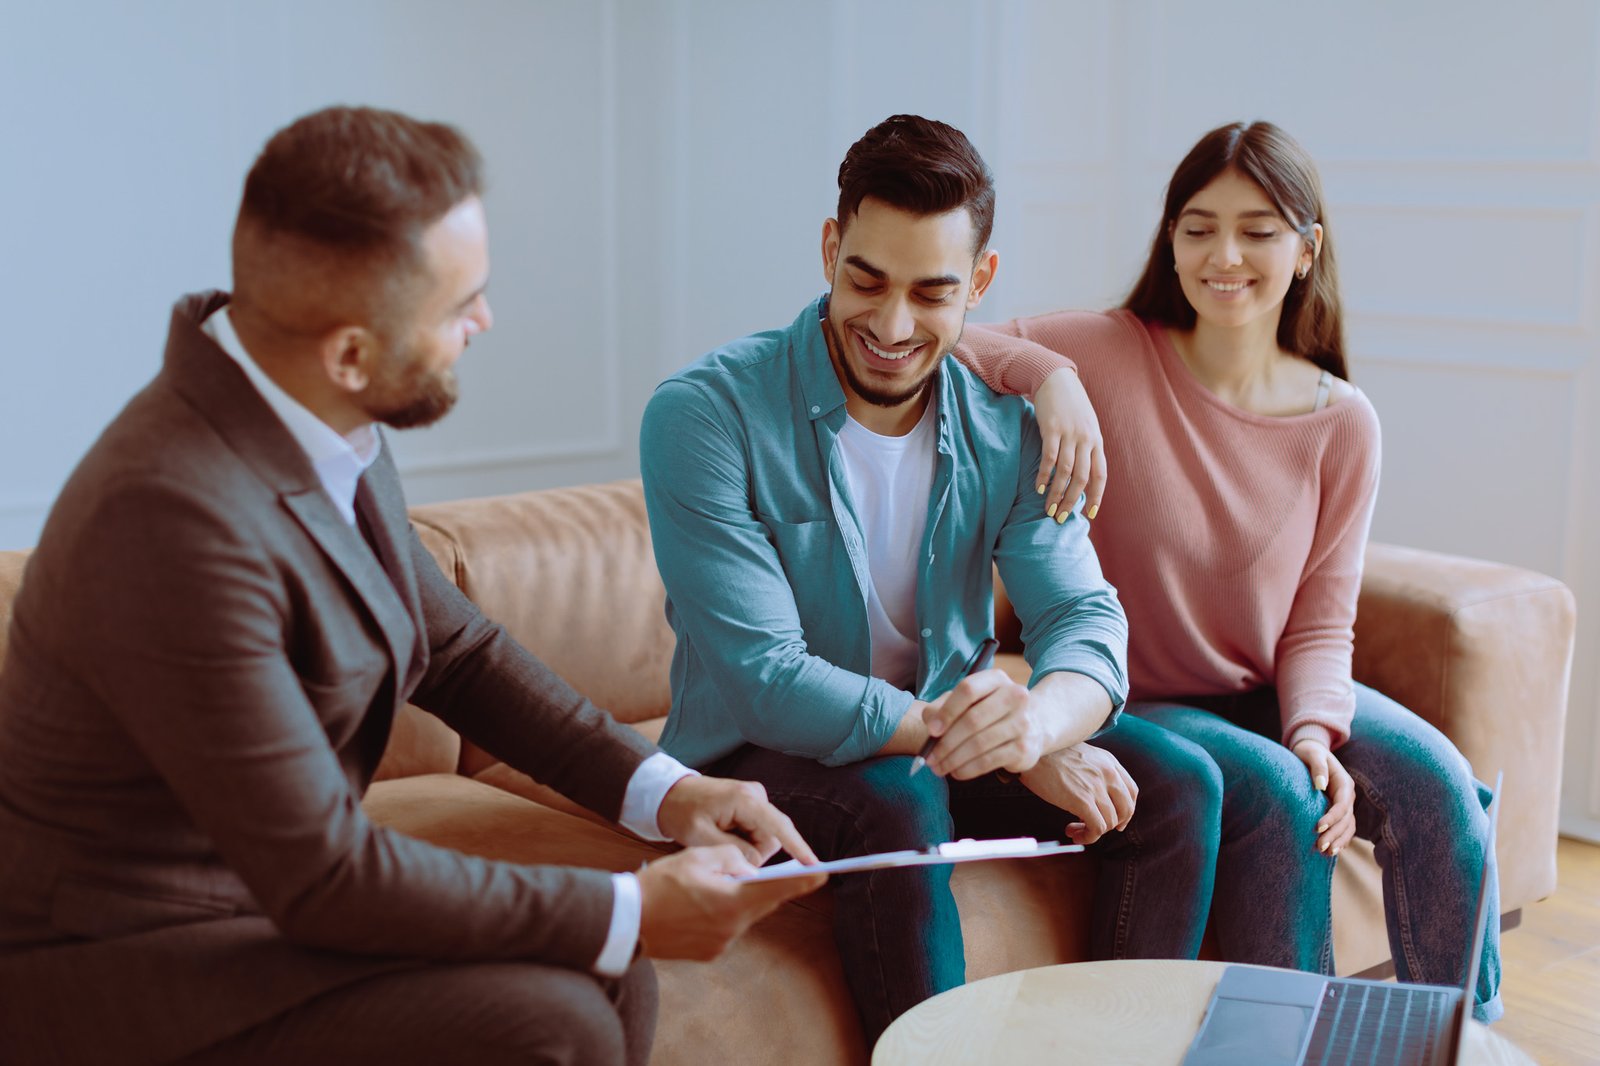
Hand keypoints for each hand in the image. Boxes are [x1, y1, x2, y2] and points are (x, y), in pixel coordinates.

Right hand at [637, 844, 826, 960]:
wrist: (627, 922)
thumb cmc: (659, 885)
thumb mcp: (696, 857)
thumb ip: (730, 857)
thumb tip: (749, 866)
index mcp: (731, 902)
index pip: (776, 890)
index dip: (802, 882)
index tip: (823, 873)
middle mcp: (731, 928)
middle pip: (761, 903)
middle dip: (764, 886)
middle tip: (766, 870)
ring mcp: (721, 944)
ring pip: (743, 915)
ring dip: (738, 899)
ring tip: (714, 884)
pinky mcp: (709, 953)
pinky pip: (727, 928)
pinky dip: (723, 913)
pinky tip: (701, 903)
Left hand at [656, 775, 818, 865]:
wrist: (670, 793)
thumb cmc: (683, 812)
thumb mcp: (702, 837)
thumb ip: (733, 853)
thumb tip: (757, 866)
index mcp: (745, 800)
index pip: (779, 827)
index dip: (798, 847)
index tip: (814, 865)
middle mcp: (756, 795)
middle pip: (771, 838)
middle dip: (752, 852)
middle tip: (722, 849)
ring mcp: (756, 798)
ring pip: (765, 838)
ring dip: (746, 847)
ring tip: (719, 837)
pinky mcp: (753, 805)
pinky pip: (758, 832)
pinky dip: (744, 839)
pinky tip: (724, 833)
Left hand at [922, 668, 1046, 778]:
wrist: (1034, 725)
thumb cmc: (990, 711)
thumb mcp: (968, 702)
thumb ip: (943, 707)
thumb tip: (931, 724)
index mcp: (996, 679)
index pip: (968, 689)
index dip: (947, 711)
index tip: (932, 730)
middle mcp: (1015, 696)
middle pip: (972, 720)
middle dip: (946, 743)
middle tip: (929, 758)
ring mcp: (1023, 723)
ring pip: (979, 744)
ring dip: (953, 760)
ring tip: (939, 768)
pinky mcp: (1024, 748)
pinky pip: (988, 761)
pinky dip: (967, 769)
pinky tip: (956, 772)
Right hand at [1018, 743, 1136, 844]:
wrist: (1033, 750)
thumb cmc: (1049, 754)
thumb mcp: (1082, 756)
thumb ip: (1094, 771)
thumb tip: (1094, 796)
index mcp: (1109, 762)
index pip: (1131, 791)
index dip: (1126, 810)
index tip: (1117, 820)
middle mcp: (1108, 774)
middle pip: (1126, 809)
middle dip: (1114, 824)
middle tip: (1097, 829)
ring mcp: (1097, 787)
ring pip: (1110, 822)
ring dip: (1094, 832)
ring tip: (1075, 830)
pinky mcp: (1083, 801)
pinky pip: (1096, 828)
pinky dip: (1088, 837)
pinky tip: (1073, 834)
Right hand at [1032, 367, 1106, 523]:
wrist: (1056, 379)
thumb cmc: (1071, 406)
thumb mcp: (1086, 426)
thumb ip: (1087, 448)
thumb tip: (1083, 475)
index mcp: (1096, 441)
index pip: (1100, 475)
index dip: (1096, 496)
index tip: (1089, 513)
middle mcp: (1086, 439)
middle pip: (1081, 478)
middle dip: (1071, 501)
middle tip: (1060, 517)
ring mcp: (1069, 434)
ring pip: (1065, 472)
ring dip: (1056, 493)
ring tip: (1048, 508)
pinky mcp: (1051, 429)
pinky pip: (1049, 458)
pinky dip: (1044, 476)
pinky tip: (1038, 488)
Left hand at [1292, 739, 1355, 855]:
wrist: (1310, 752)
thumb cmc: (1309, 752)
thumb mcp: (1312, 754)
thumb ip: (1318, 767)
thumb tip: (1321, 785)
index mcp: (1344, 783)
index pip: (1342, 805)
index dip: (1332, 818)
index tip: (1317, 827)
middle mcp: (1348, 796)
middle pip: (1346, 820)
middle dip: (1334, 834)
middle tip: (1319, 846)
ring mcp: (1345, 804)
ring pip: (1347, 827)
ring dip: (1338, 841)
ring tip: (1326, 853)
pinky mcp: (1339, 811)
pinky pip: (1344, 828)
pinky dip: (1340, 840)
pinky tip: (1332, 851)